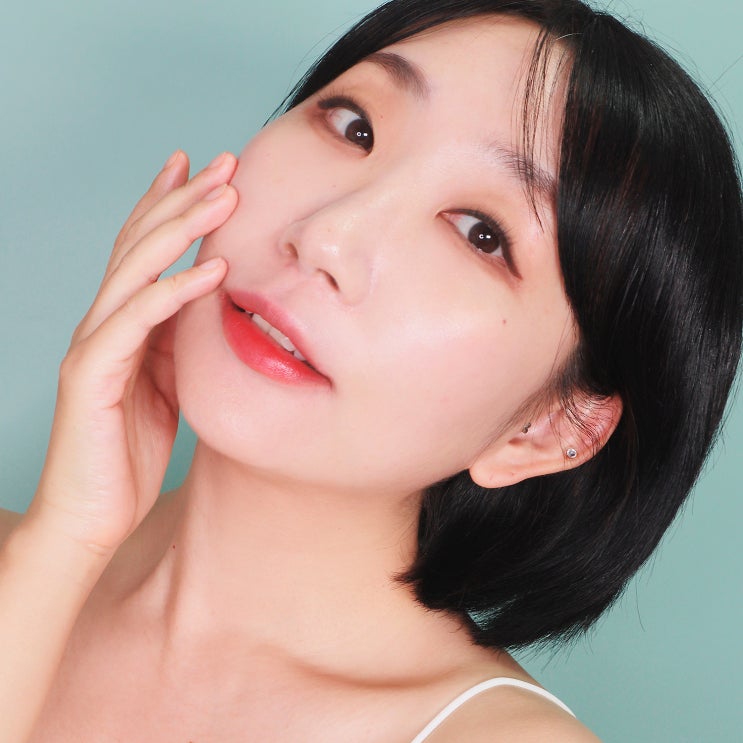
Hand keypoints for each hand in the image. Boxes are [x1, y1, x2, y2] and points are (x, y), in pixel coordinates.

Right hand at [27, 151, 237, 554]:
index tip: (207, 170)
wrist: (88, 517)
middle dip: (183, 198)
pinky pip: (138, 322)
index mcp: (122, 324)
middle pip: (141, 245)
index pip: (145, 251)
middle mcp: (103, 323)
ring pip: (136, 270)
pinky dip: (176, 291)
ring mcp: (93, 345)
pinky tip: (213, 268)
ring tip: (225, 193)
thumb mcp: (167, 385)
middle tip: (226, 161)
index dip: (171, 206)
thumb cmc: (126, 452)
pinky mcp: (92, 375)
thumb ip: (179, 343)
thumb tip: (213, 306)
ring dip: (182, 227)